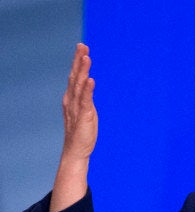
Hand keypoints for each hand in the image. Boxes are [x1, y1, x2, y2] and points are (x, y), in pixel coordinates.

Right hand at [50, 43, 97, 211]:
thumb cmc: (82, 131)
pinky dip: (88, 90)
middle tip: (82, 46)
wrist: (76, 151)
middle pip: (75, 76)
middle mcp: (72, 100)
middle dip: (79, 61)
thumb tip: (89, 87)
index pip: (75, 76)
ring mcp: (77, 108)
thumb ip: (86, 99)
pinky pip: (86, 101)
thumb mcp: (85, 111)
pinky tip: (91, 79)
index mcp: (72, 98)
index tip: (82, 48)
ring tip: (86, 57)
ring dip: (83, 70)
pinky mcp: (84, 116)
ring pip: (79, 85)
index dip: (78, 62)